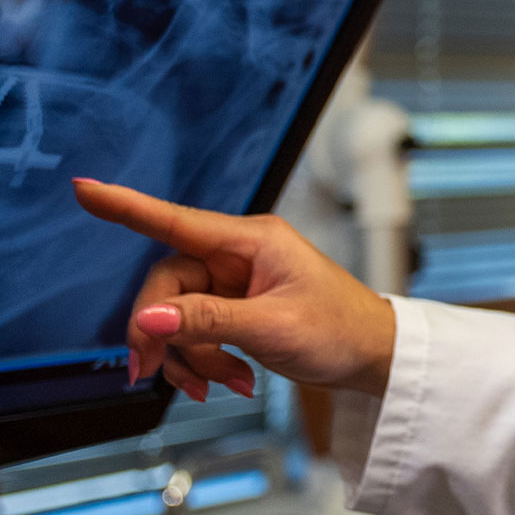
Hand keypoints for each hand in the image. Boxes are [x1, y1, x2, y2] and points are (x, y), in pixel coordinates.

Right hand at [71, 178, 396, 399]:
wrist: (372, 357)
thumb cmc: (341, 329)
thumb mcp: (273, 327)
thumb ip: (208, 321)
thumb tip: (152, 318)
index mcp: (253, 241)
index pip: (175, 221)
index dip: (125, 206)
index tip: (84, 188)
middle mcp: (239, 255)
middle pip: (166, 285)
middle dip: (160, 332)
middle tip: (153, 371)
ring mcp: (234, 283)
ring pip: (176, 316)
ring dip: (188, 357)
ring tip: (219, 384)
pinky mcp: (233, 311)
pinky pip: (193, 333)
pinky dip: (202, 362)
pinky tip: (229, 381)